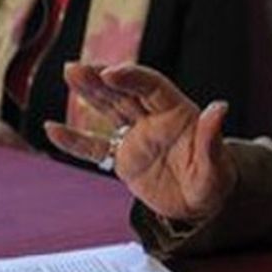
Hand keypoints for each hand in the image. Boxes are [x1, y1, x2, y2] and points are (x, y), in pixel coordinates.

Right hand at [44, 63, 236, 223]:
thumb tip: (220, 107)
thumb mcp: (216, 164)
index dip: (132, 77)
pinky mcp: (123, 158)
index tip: (110, 71)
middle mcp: (154, 118)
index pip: (152, 86)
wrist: (200, 204)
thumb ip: (212, 137)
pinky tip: (51, 129)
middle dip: (102, 78)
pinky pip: (95, 148)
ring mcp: (136, 136)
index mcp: (178, 112)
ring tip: (69, 73)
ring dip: (88, 92)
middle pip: (125, 92)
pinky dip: (74, 140)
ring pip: (109, 109)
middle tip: (75, 67)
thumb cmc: (214, 180)